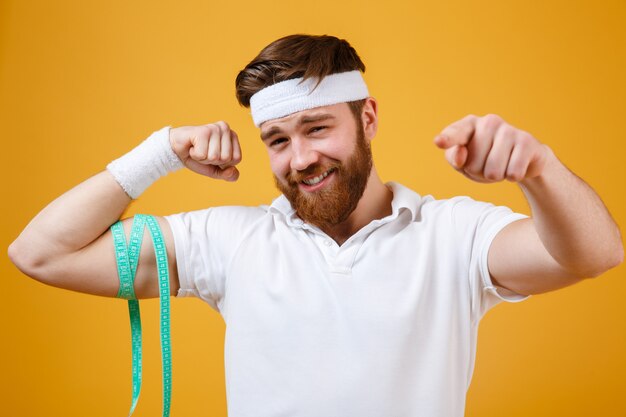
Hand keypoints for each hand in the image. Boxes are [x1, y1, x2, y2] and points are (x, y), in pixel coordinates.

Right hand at [169, 121, 241, 180]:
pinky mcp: (203, 131)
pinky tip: (192, 147)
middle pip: (226, 158)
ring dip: (203, 158)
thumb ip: (227, 174)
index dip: (223, 163)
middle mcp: (225, 128)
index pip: (237, 158)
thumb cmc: (197, 156)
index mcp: (232, 135)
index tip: (213, 154)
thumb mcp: (215, 169)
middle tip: (204, 151)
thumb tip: (233, 171)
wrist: (176, 149)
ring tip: (197, 149)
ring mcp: (214, 128)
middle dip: (212, 161)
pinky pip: (203, 155)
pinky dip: (195, 155)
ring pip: (215, 157)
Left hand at [433, 114, 548, 183]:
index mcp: (469, 124)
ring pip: (493, 171)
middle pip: (473, 165)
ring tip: (501, 165)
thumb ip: (454, 158)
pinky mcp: (527, 142)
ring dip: (495, 176)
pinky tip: (515, 165)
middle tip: (487, 164)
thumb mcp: (464, 162)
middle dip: (479, 172)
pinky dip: (512, 176)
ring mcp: (509, 130)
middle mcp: (489, 122)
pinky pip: (513, 172)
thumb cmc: (485, 159)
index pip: (456, 133)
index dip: (448, 139)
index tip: (439, 142)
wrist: (523, 159)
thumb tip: (461, 154)